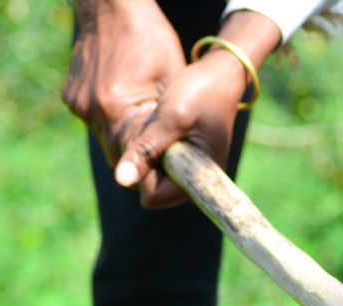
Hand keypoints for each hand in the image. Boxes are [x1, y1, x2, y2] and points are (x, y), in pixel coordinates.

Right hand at [61, 0, 184, 193]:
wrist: (112, 7)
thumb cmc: (151, 40)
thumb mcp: (170, 81)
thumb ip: (164, 123)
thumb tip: (171, 156)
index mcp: (116, 109)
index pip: (132, 161)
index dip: (148, 170)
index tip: (161, 173)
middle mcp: (91, 111)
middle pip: (115, 154)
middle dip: (135, 157)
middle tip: (156, 155)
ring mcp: (78, 104)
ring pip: (104, 137)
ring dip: (121, 136)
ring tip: (140, 123)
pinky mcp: (71, 96)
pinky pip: (93, 119)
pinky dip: (109, 118)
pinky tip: (122, 101)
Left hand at [63, 6, 281, 208]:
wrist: (221, 74)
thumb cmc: (201, 92)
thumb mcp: (171, 118)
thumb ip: (147, 149)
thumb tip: (121, 180)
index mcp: (200, 180)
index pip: (153, 195)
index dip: (145, 168)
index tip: (154, 135)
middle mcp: (196, 183)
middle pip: (150, 187)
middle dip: (144, 160)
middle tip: (157, 126)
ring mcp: (191, 173)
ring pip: (151, 174)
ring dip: (147, 150)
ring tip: (161, 123)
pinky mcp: (185, 162)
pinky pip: (156, 163)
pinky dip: (152, 145)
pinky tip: (162, 124)